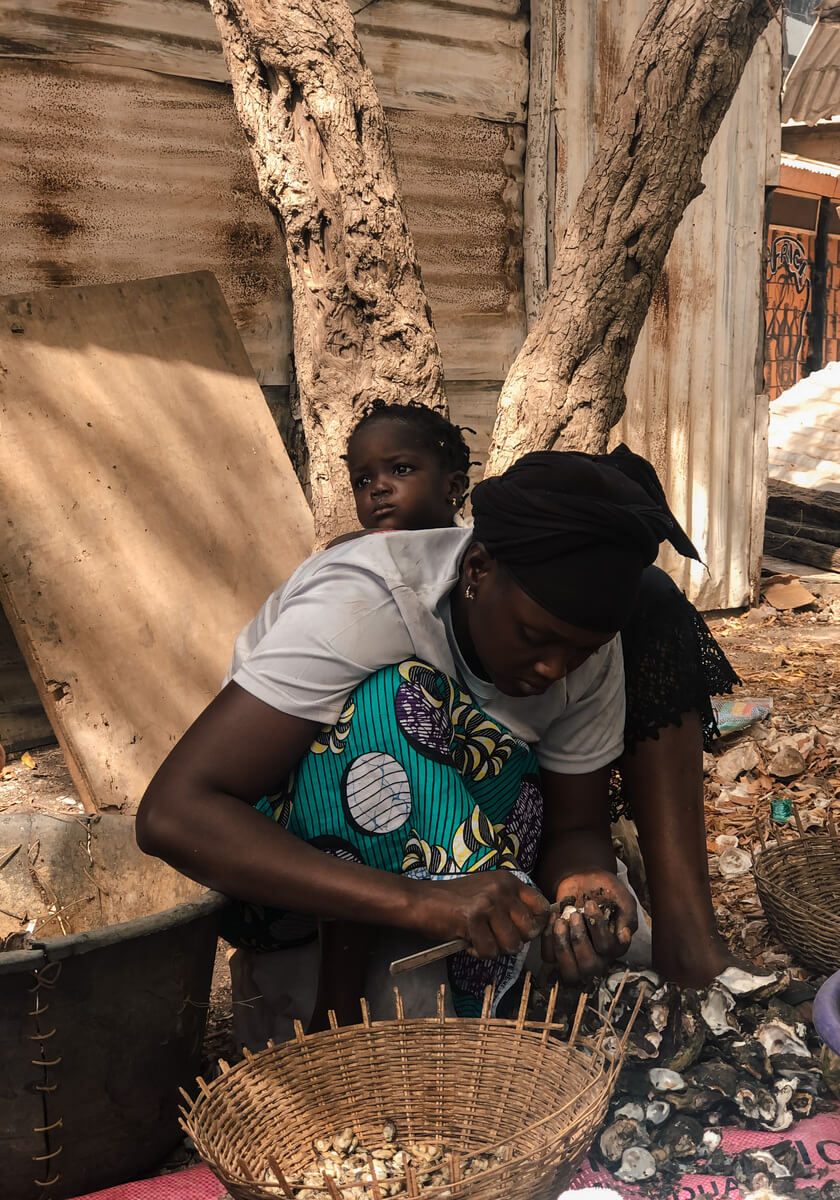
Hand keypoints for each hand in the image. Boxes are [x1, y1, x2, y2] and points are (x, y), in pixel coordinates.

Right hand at [414, 873, 550, 958]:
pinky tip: (468, 942)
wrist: (421, 901)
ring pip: (511, 944)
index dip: (535, 925)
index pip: (541, 907)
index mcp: (508, 880)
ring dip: (496, 949)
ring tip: (480, 939)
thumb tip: (536, 928)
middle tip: (495, 938)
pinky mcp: (474, 918)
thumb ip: (510, 905)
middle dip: (514, 941)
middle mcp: (502, 888)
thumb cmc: (454, 901)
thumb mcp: (488, 893)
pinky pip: (490, 951)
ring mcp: (488, 902)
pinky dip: (479, 952)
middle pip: (529, 930)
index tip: (521, 933)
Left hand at [542, 870, 636, 984]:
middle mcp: (598, 957)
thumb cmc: (605, 890)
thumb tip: (624, 936)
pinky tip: (553, 918)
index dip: (597, 928)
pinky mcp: (558, 950)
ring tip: (561, 921)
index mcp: (615, 946)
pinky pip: (549, 957)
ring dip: (562, 944)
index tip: (591, 904)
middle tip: (575, 914)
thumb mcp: (623, 898)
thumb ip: (627, 917)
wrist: (583, 879)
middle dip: (579, 939)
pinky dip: (548, 938)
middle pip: (589, 967)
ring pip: (570, 971)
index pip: (607, 948)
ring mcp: (577, 957)